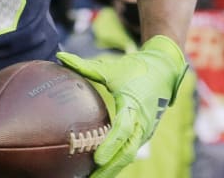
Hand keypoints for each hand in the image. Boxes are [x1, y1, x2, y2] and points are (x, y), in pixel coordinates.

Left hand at [57, 35, 186, 177]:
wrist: (164, 70)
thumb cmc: (135, 68)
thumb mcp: (110, 67)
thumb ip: (84, 65)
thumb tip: (59, 57)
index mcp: (133, 105)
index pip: (122, 131)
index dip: (110, 146)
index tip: (97, 159)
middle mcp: (142, 122)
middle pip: (126, 152)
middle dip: (109, 169)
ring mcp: (145, 130)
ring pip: (128, 155)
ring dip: (112, 169)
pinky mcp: (144, 134)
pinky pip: (129, 151)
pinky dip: (117, 162)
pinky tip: (101, 170)